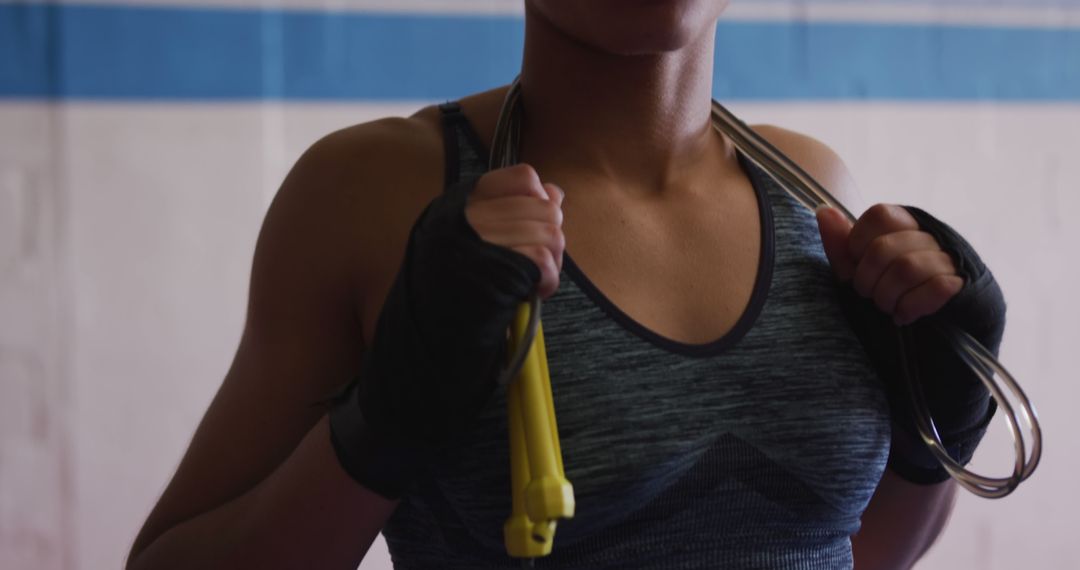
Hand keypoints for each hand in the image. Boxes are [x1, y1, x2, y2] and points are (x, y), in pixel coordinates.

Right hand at [328, 168, 556, 498]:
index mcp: (453, 210)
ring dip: (551, 263)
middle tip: (538, 269)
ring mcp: (466, 244)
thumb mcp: (477, 259)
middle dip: (553, 237)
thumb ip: (514, 222)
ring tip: (532, 286)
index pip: (521, 177)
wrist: (412, 363)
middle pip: (542, 206)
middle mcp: (457, 219)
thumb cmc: (448, 315)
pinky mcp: (481, 273)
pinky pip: (538, 259)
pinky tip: (533, 295)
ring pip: (547, 232)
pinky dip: (545, 279)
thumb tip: (556, 193)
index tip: (533, 235)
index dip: (540, 203)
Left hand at [815, 203, 963, 325]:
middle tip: (871, 295)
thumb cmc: (891, 295)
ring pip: (907, 268)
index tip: (858, 265)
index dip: (858, 242)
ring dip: (887, 296)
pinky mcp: (963, 283)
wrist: (934, 334)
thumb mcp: (859, 271)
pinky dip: (911, 306)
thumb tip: (823, 210)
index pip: (879, 214)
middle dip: (867, 280)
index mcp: (905, 225)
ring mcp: (950, 258)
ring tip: (888, 307)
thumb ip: (841, 244)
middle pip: (884, 248)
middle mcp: (930, 236)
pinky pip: (935, 287)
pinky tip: (905, 315)